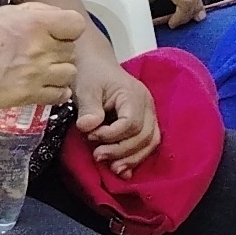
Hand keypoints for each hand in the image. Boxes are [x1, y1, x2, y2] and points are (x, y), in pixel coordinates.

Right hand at [0, 3, 86, 113]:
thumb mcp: (8, 13)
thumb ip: (37, 11)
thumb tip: (57, 17)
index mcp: (38, 24)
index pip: (76, 24)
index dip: (69, 29)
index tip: (58, 32)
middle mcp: (43, 48)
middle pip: (72, 50)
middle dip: (61, 50)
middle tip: (44, 52)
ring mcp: (39, 73)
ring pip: (70, 72)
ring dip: (61, 71)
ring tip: (46, 70)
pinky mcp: (32, 94)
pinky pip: (61, 94)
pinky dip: (58, 91)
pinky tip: (47, 85)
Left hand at [70, 54, 161, 170]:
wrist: (95, 65)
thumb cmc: (90, 74)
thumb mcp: (85, 88)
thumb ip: (88, 109)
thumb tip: (87, 128)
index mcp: (134, 95)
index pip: (131, 123)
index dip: (111, 135)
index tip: (90, 135)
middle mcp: (147, 105)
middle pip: (144, 135)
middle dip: (121, 150)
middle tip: (97, 156)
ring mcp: (148, 114)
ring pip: (151, 142)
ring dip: (132, 158)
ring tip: (112, 168)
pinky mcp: (144, 122)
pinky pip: (148, 143)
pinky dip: (137, 157)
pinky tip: (124, 170)